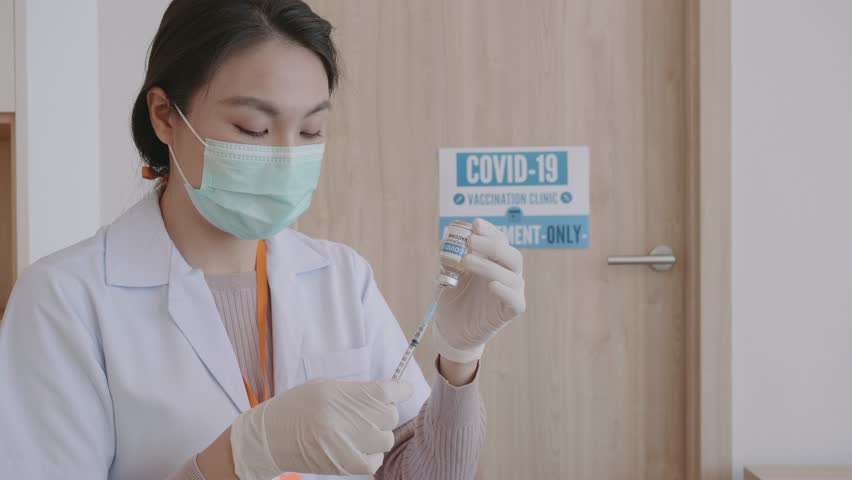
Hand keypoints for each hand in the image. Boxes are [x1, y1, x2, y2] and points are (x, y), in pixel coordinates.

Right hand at [229, 380, 412, 478]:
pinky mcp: (347, 465)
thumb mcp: (325, 387)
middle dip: (384, 411)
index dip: (399, 390)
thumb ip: (356, 390)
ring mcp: (350, 443)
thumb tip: (386, 392)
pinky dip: (372, 454)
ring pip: (386, 438)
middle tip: (369, 412)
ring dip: (378, 434)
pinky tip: (358, 448)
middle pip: (390, 414)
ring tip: (360, 431)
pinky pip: (376, 460)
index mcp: (344, 393)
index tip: (401, 389)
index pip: (389, 391)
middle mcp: (350, 418)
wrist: (270, 438)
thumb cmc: (297, 407)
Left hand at [433, 218, 525, 363]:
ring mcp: (510, 293)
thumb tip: (447, 241)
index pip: (500, 241)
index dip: (490, 231)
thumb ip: (449, 260)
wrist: (451, 330)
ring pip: (512, 276)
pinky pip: (515, 301)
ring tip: (467, 261)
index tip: (476, 224)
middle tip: (471, 241)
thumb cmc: (452, 299)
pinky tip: (492, 285)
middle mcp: (506, 274)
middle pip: (511, 255)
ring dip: (490, 266)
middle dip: (492, 245)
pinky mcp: (509, 312)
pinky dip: (506, 291)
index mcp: (494, 262)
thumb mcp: (447, 276)